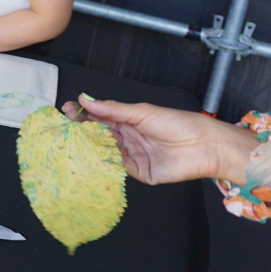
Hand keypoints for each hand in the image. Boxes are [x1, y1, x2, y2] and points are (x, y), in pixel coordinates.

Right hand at [61, 95, 258, 184]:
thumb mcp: (142, 112)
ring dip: (90, 146)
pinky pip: (118, 168)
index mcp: (129, 121)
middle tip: (66, 124)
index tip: (68, 109)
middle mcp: (128, 138)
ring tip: (74, 140)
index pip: (100, 117)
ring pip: (105, 151)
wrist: (204, 146)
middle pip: (99, 134)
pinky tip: (92, 157)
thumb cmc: (177, 123)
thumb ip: (112, 109)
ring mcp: (133, 155)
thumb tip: (85, 99)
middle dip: (82, 129)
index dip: (84, 114)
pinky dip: (105, 163)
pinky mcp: (139, 172)